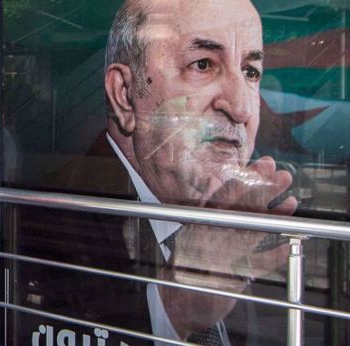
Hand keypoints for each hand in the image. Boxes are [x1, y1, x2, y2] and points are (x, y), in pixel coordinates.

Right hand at [160, 156, 297, 337]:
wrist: (177, 303)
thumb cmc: (186, 266)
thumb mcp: (192, 234)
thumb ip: (209, 214)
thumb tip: (225, 186)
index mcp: (197, 221)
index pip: (223, 194)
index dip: (245, 178)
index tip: (261, 165)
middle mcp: (207, 235)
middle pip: (239, 208)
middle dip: (264, 190)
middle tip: (282, 175)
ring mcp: (219, 257)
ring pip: (250, 230)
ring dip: (274, 215)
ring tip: (291, 202)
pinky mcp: (230, 278)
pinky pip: (258, 265)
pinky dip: (275, 254)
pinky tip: (289, 243)